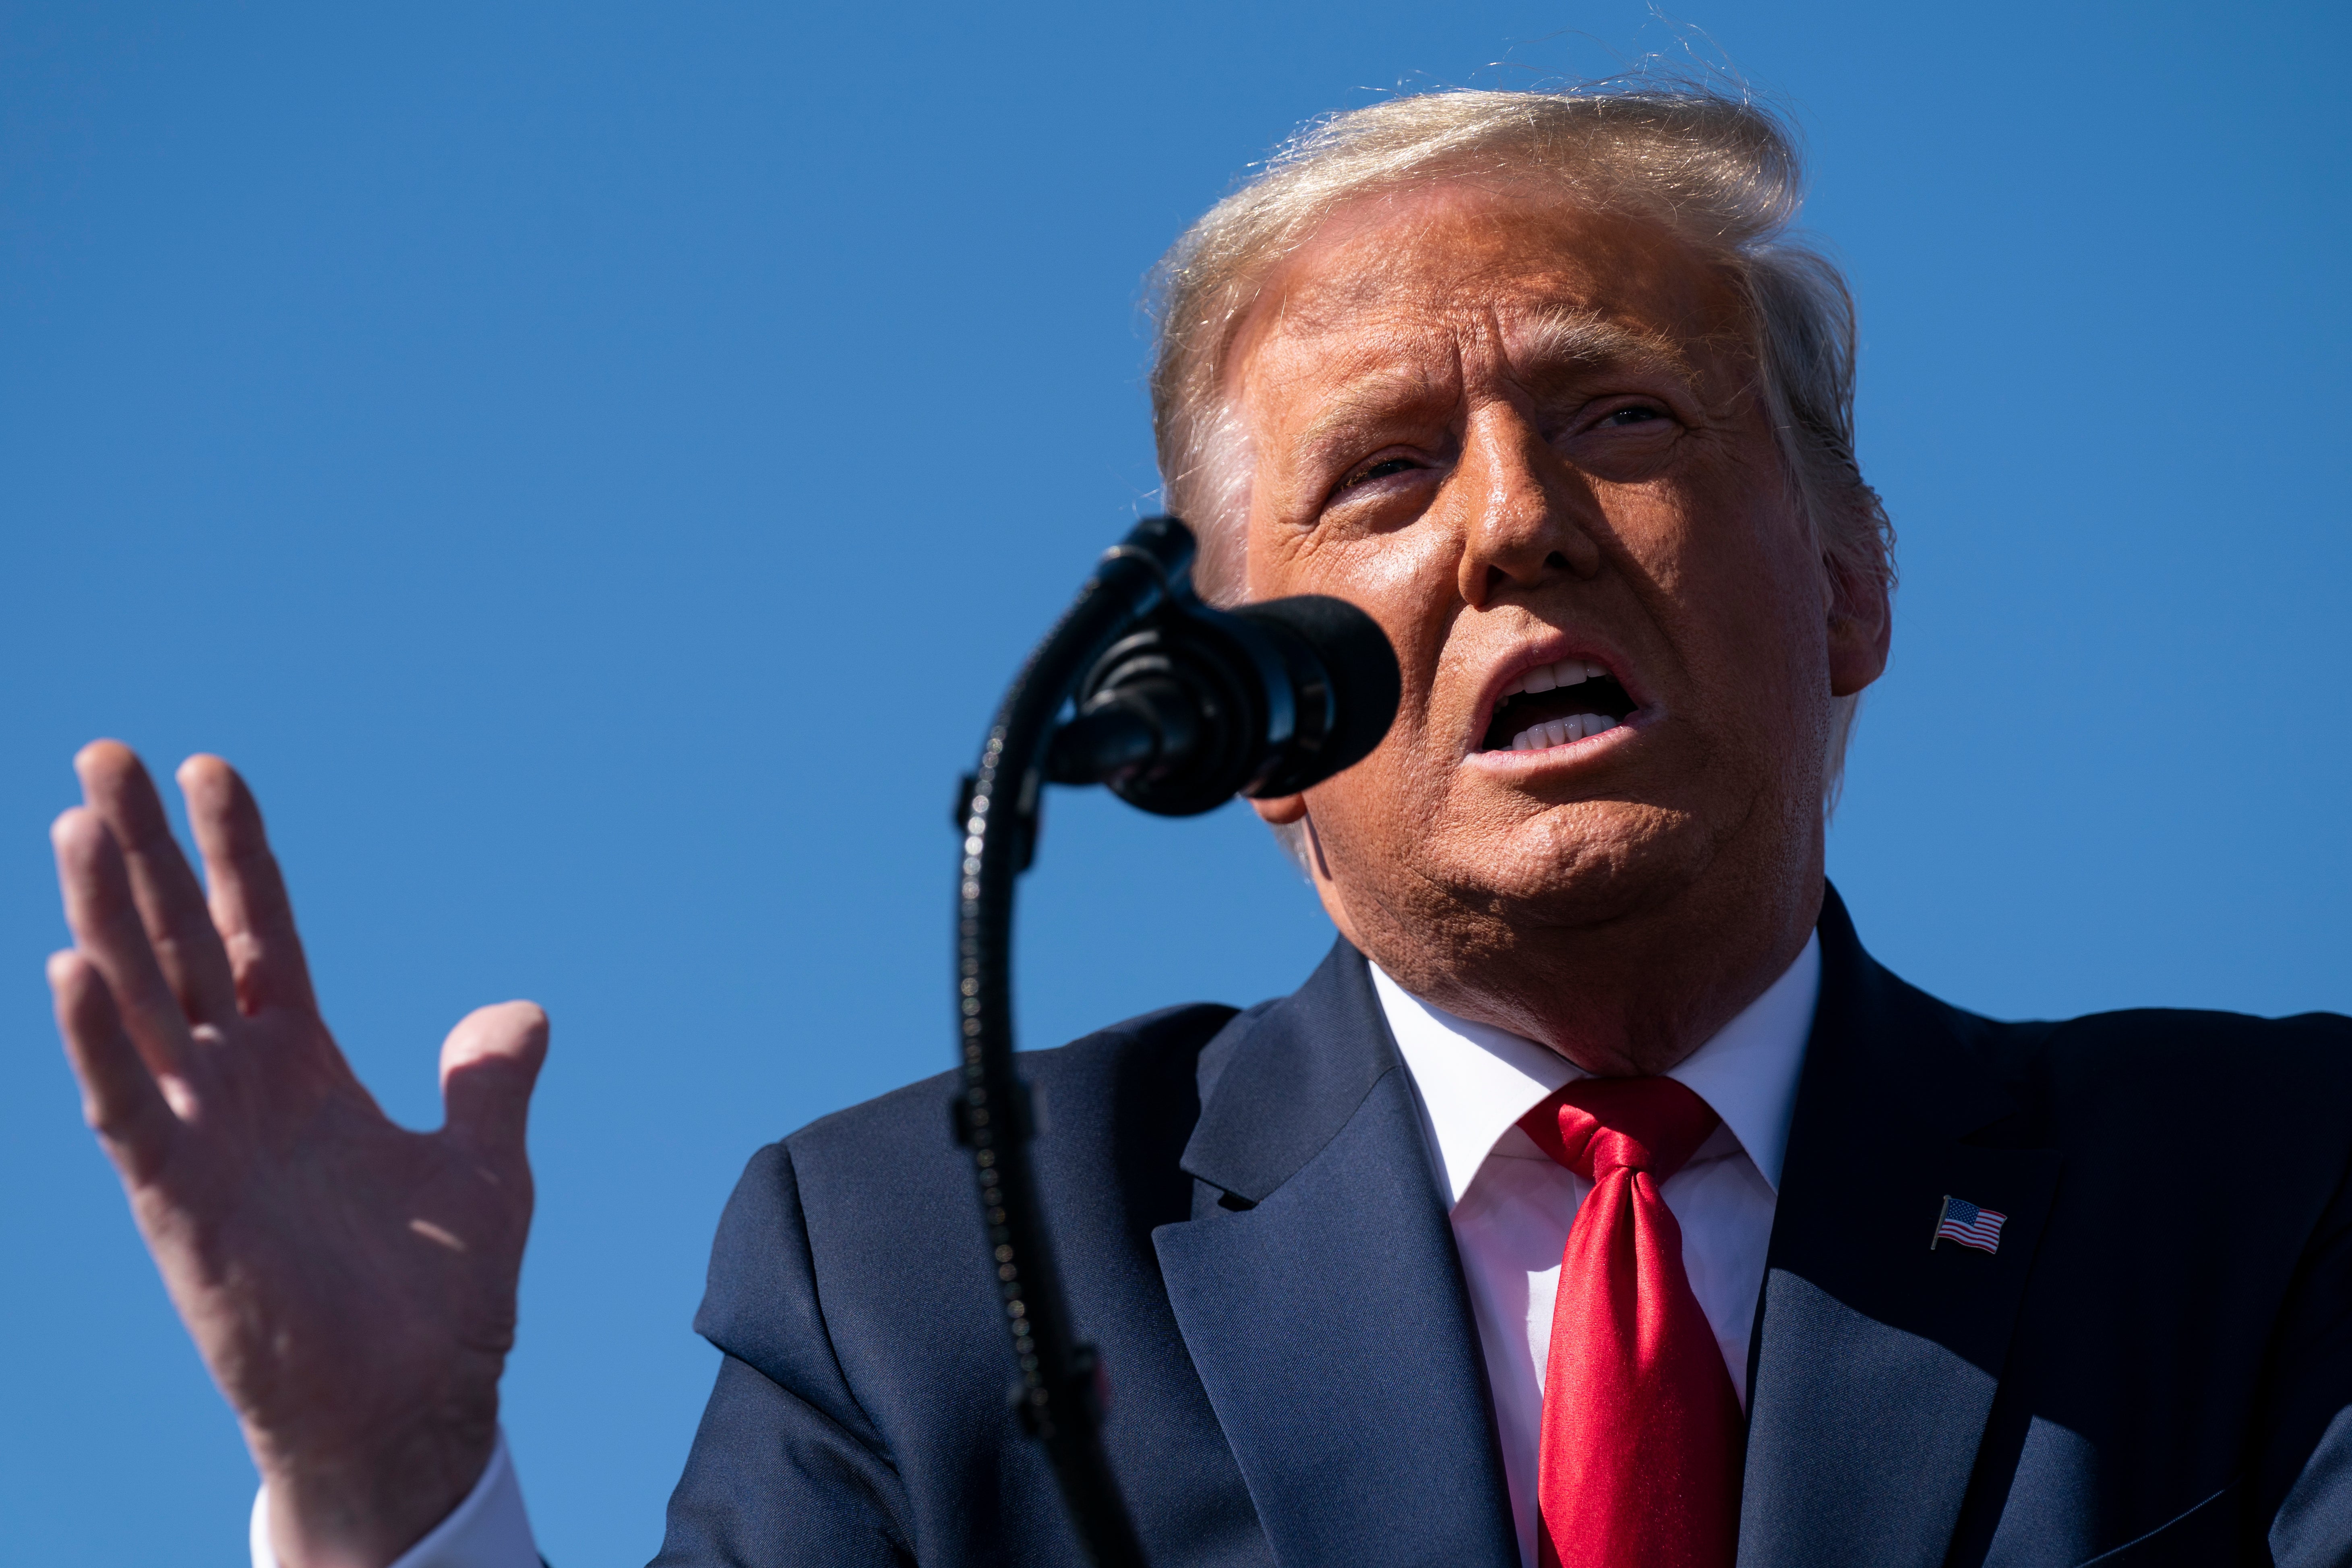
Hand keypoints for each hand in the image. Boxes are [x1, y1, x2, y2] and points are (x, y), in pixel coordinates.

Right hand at [46, 742, 548, 1567]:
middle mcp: (240, 1087)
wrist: (413, 1401)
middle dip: (142, 852)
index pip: (259, 932)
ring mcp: (201, 1139)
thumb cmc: (436, 1295)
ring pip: (140, 1004)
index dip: (234, 853)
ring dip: (104, 916)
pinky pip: (127, 1106)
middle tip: (103, 753)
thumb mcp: (483, 1166)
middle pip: (182, 943)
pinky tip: (71, 966)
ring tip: (75, 821)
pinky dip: (99, 1041)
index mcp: (305, 1066)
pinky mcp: (178, 1200)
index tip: (209, 769)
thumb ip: (489, 1082)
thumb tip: (517, 1010)